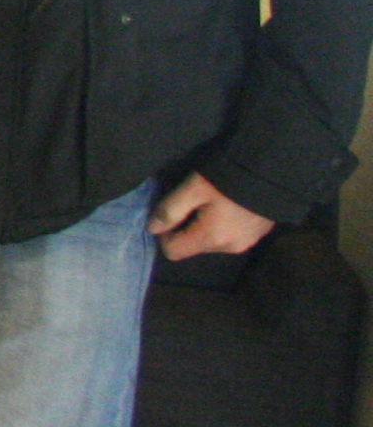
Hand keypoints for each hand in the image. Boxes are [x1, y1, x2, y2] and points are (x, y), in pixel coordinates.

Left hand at [151, 173, 277, 262]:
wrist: (274, 174)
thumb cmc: (230, 180)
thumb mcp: (193, 189)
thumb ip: (170, 210)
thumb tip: (152, 228)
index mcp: (210, 239)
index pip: (173, 252)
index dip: (164, 234)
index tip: (169, 213)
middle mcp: (228, 248)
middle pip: (192, 247)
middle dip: (185, 228)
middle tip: (191, 202)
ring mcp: (245, 244)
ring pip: (210, 242)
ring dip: (204, 226)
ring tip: (211, 202)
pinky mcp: (256, 236)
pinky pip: (228, 236)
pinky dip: (221, 225)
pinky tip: (226, 205)